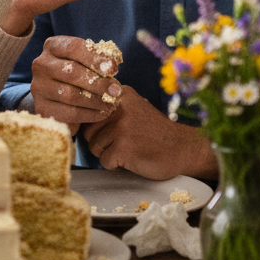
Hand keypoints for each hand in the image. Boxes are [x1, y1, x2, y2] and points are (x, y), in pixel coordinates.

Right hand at [29, 34, 121, 126]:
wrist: (59, 98)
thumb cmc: (79, 74)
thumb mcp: (87, 61)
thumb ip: (99, 59)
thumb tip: (113, 63)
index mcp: (52, 46)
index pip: (74, 48)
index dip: (95, 58)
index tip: (114, 69)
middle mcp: (41, 64)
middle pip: (72, 71)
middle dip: (99, 82)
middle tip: (117, 90)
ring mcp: (39, 87)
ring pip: (71, 94)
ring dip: (96, 100)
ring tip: (112, 103)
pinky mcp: (42, 108)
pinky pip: (69, 112)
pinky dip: (90, 114)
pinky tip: (103, 113)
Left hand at [81, 85, 217, 179]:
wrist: (183, 148)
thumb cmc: (154, 131)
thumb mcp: (133, 108)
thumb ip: (109, 107)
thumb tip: (77, 114)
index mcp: (119, 94)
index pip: (87, 107)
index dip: (91, 123)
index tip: (104, 129)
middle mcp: (118, 107)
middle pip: (87, 129)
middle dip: (99, 140)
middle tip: (121, 142)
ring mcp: (120, 127)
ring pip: (94, 146)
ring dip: (108, 153)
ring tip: (128, 149)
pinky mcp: (123, 147)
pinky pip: (104, 161)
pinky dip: (115, 165)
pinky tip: (132, 158)